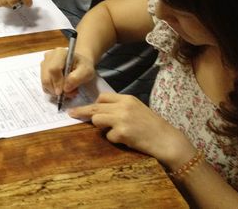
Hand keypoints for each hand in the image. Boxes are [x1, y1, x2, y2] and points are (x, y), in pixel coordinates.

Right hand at [41, 48, 94, 97]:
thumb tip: (65, 88)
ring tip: (68, 91)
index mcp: (60, 53)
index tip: (62, 92)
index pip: (53, 69)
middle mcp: (49, 56)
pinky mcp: (43, 72)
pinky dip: (52, 90)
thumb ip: (76, 78)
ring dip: (55, 91)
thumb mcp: (86, 72)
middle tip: (69, 94)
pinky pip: (44, 85)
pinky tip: (62, 88)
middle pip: (46, 77)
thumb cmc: (83, 67)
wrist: (79, 64)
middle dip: (56, 89)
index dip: (57, 82)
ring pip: (44, 82)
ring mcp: (44, 63)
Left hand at [69, 93, 195, 168]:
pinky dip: (115, 140)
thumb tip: (100, 110)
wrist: (167, 140)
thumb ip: (120, 107)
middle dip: (81, 112)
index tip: (85, 108)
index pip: (103, 97)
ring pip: (97, 120)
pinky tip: (127, 140)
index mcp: (127, 99)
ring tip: (118, 132)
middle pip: (95, 107)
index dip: (94, 104)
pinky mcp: (122, 133)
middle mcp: (123, 106)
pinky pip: (108, 136)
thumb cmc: (152, 126)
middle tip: (71, 113)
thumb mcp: (137, 109)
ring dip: (103, 128)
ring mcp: (122, 119)